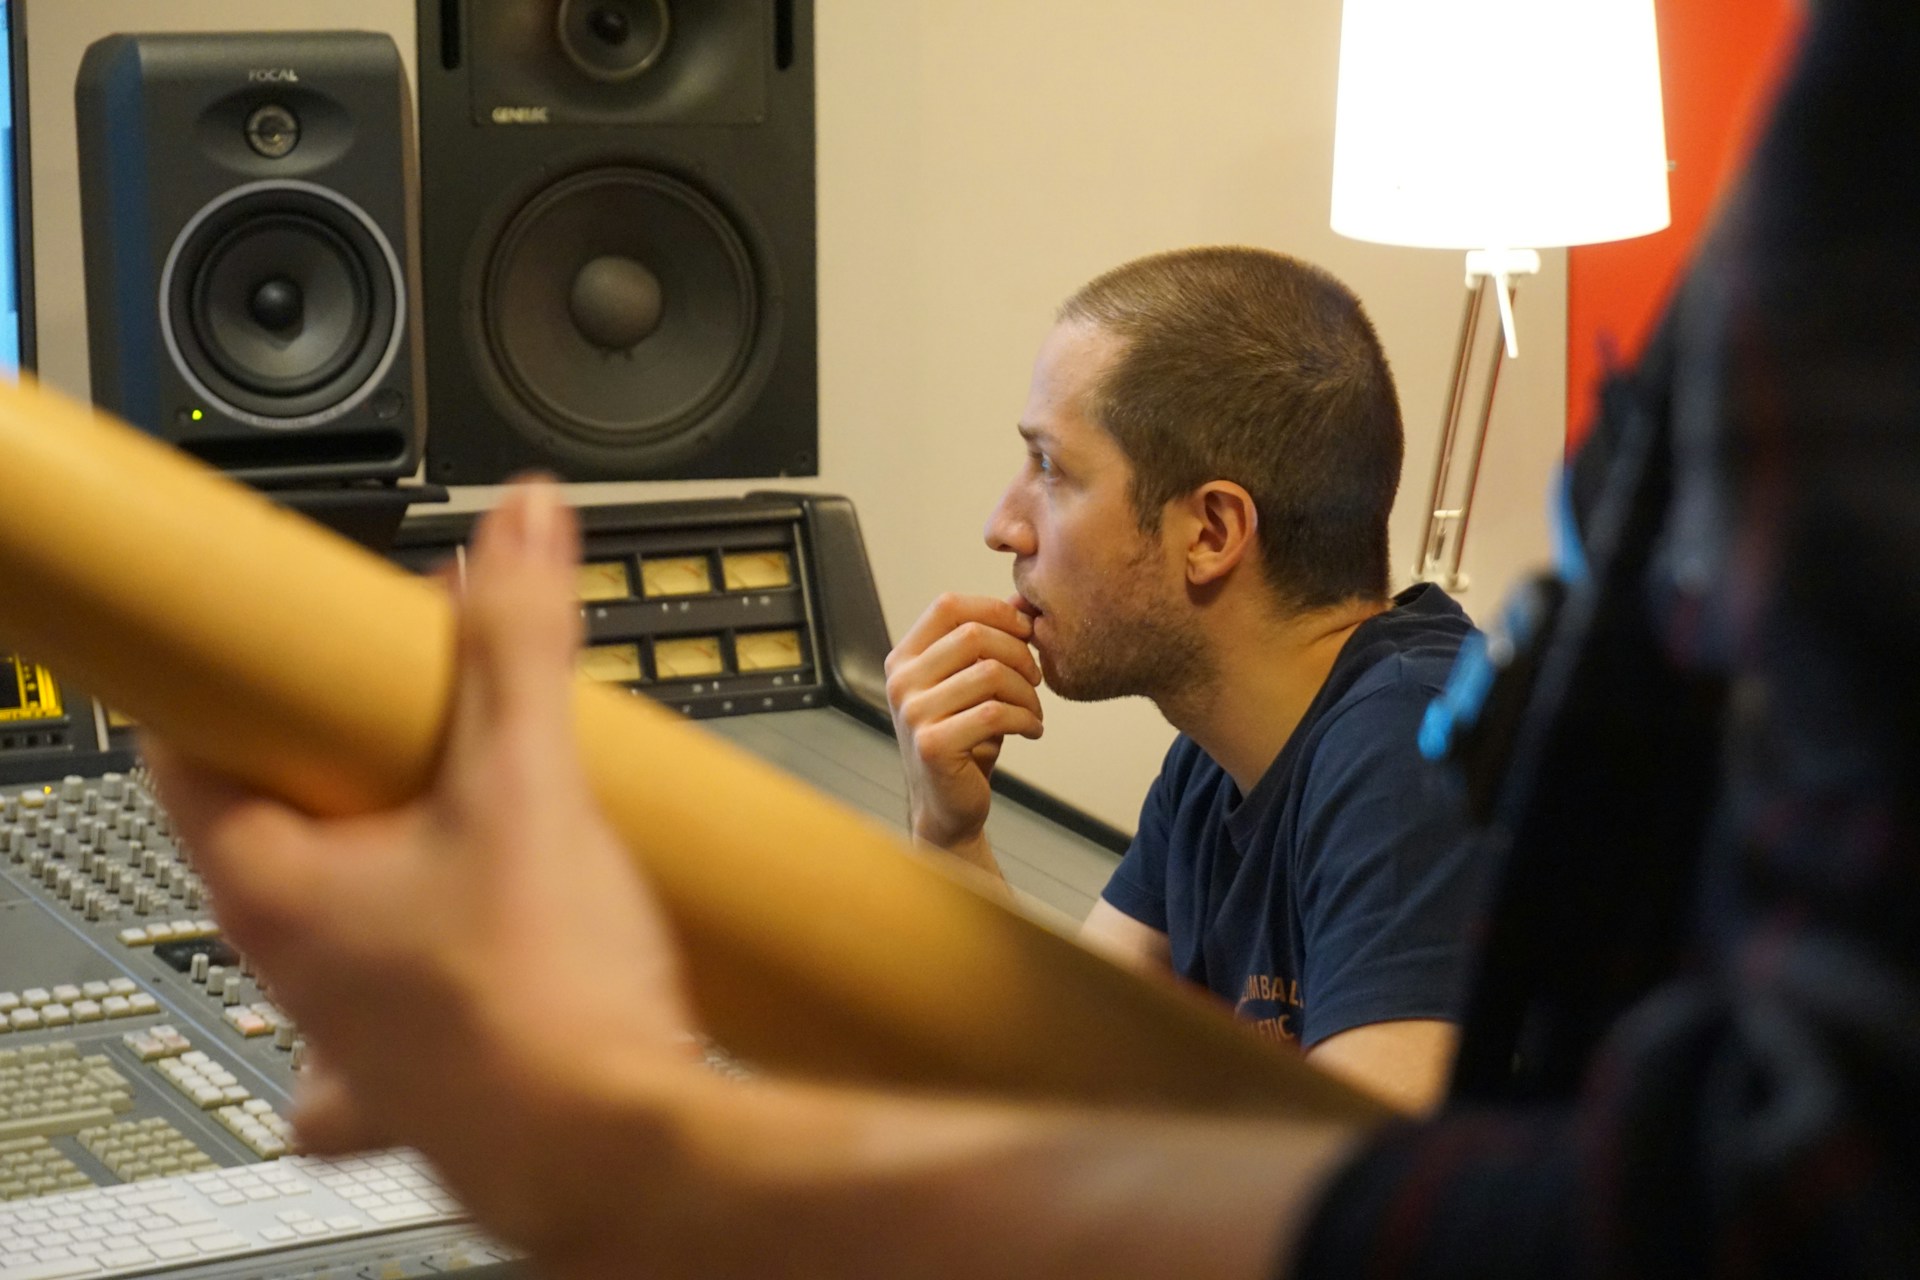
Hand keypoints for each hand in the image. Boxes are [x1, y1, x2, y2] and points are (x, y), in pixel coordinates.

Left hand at [146, 479, 698, 1246]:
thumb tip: (519, 527)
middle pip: (272, 826)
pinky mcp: (424, 1078)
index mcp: (275, 888)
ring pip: (332, 922)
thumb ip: (520, 639)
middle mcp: (293, 969)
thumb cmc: (543, 1005)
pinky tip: (490, 949)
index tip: (286, 637)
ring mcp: (352, 1034)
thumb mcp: (531, 781)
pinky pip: (398, 1014)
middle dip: (344, 758)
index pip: (186, 750)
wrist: (624, 1154)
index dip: (238, 676)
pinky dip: (433, 973)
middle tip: (419, 705)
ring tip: (472, 814)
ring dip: (384, 863)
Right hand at [883, 593, 1043, 856]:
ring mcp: (913, 713)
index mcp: (904, 658)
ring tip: (1035, 709)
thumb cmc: (964, 737)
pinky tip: (1032, 730)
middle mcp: (901, 681)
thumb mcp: (971, 683)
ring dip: (1027, 691)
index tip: (1026, 631)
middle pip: (973, 636)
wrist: (946, 804)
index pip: (948, 606)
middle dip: (1019, 652)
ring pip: (989, 674)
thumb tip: (1023, 600)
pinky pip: (995, 713)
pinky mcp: (933, 745)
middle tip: (1037, 677)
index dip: (994, 610)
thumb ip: (988, 642)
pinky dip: (1026, 719)